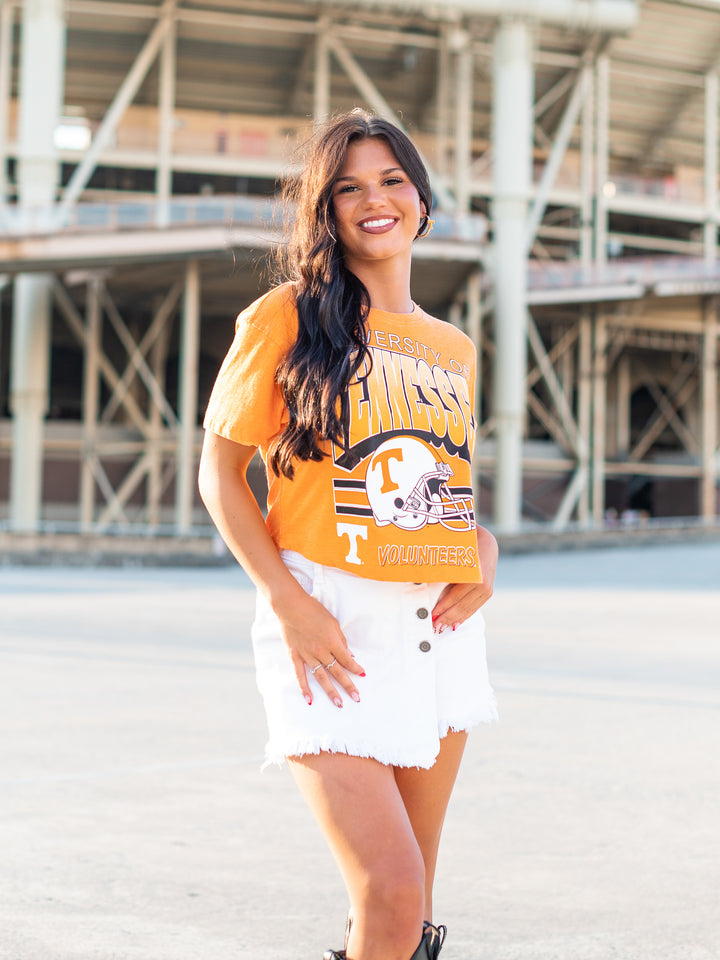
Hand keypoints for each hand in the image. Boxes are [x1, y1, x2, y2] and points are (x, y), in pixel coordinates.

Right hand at [274, 587, 365, 707]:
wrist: (291, 606)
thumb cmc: (313, 610)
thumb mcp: (333, 622)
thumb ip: (341, 640)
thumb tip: (349, 655)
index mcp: (332, 642)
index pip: (347, 660)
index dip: (356, 668)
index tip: (363, 675)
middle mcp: (321, 651)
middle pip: (337, 672)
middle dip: (348, 685)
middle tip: (356, 698)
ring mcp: (307, 655)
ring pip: (321, 677)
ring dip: (331, 691)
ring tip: (339, 704)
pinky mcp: (295, 656)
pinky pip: (300, 675)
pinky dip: (304, 688)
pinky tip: (309, 700)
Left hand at [431, 525, 497, 632]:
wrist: (487, 545)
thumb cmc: (465, 549)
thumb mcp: (454, 558)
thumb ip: (442, 572)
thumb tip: (425, 584)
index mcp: (473, 574)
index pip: (455, 596)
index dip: (443, 607)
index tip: (432, 615)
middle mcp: (482, 584)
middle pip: (461, 606)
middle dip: (447, 618)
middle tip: (435, 627)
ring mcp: (487, 589)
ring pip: (468, 609)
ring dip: (454, 620)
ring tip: (442, 628)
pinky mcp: (488, 593)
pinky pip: (474, 608)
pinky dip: (464, 616)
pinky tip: (455, 624)